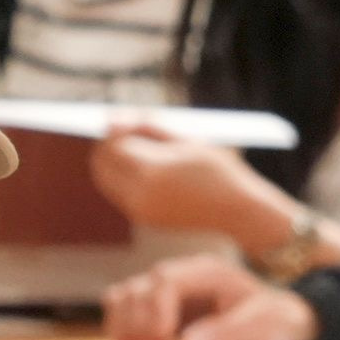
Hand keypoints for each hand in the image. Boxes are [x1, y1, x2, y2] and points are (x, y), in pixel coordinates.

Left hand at [89, 128, 291, 245]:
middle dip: (108, 146)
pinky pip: (121, 194)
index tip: (131, 121)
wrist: (238, 210)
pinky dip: (124, 179)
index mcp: (151, 170)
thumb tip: (111, 119)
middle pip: (101, 164)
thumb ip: (146, 126)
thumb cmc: (218, 169)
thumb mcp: (185, 138)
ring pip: (106, 180)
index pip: (112, 144)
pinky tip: (147, 170)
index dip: (116, 129)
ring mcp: (141, 210)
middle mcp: (141, 194)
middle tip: (127, 134)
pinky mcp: (145, 219)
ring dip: (113, 163)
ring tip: (139, 151)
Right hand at [102, 254, 318, 339]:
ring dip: (126, 332)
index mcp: (208, 272)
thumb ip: (230, 334)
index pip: (165, 280)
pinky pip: (121, 317)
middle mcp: (180, 278)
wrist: (282, 325)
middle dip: (140, 326)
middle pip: (135, 290)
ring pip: (120, 300)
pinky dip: (123, 337)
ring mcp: (164, 295)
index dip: (157, 311)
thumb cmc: (276, 321)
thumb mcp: (265, 327)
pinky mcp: (156, 314)